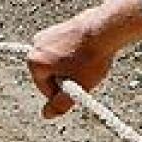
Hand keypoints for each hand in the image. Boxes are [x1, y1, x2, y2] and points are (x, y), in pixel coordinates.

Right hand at [27, 0, 141, 117]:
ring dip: (72, 67)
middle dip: (67, 78)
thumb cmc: (90, 57)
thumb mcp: (77, 88)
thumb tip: (47, 114)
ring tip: (89, 63)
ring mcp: (48, 34)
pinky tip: (89, 52)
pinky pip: (65, 50)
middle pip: (51, 74)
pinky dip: (76, 54)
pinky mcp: (60, 27)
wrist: (106, 28)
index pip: (46, 89)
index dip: (64, 93)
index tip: (79, 88)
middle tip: (86, 76)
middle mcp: (36, 45)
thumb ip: (61, 103)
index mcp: (34, 61)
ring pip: (59, 62)